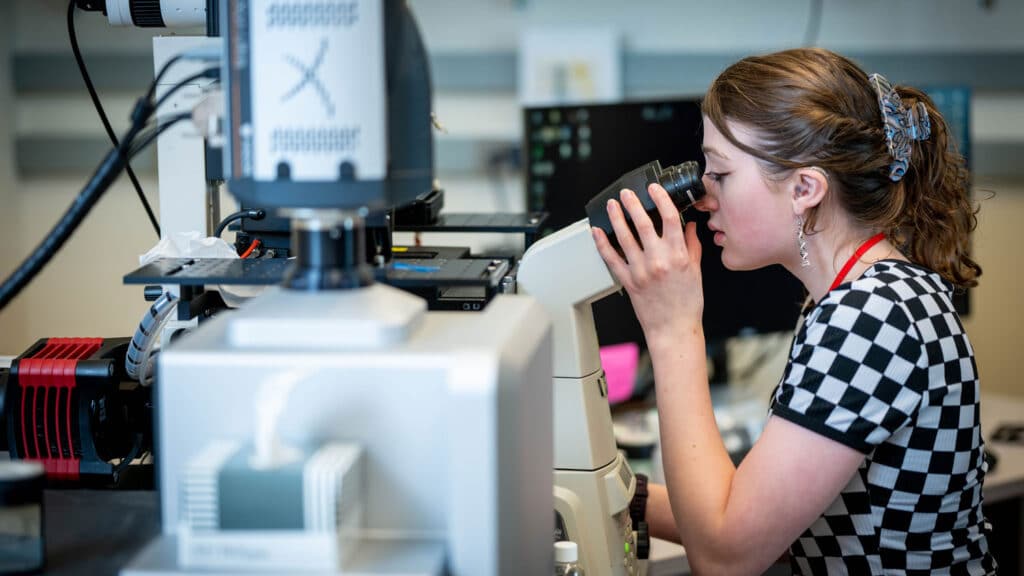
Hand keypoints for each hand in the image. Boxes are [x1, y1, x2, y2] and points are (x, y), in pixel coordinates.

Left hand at [591, 183, 703, 346]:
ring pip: (625, 237)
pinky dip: (602, 244)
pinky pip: (611, 259)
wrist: (674, 329)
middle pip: (643, 223)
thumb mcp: (696, 271)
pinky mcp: (628, 281)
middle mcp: (659, 260)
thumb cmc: (687, 303)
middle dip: (633, 204)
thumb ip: (693, 246)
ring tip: (612, 205)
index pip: (670, 218)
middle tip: (626, 193)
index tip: (653, 189)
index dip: (660, 199)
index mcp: (678, 255)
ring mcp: (641, 270)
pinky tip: (598, 231)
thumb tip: (690, 226)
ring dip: (617, 218)